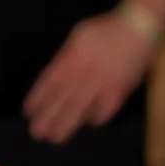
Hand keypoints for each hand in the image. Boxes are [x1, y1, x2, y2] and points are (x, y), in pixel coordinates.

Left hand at [24, 11, 158, 142]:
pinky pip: (107, 108)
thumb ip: (65, 56)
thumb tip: (55, 76)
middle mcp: (84, 72)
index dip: (38, 98)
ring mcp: (103, 82)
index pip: (49, 82)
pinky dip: (97, 116)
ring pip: (83, 106)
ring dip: (68, 123)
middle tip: (36, 133)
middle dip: (49, 117)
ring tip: (56, 137)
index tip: (27, 112)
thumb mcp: (76, 37)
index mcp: (71, 57)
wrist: (137, 28)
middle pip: (63, 98)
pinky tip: (88, 123)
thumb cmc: (103, 31)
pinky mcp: (122, 88)